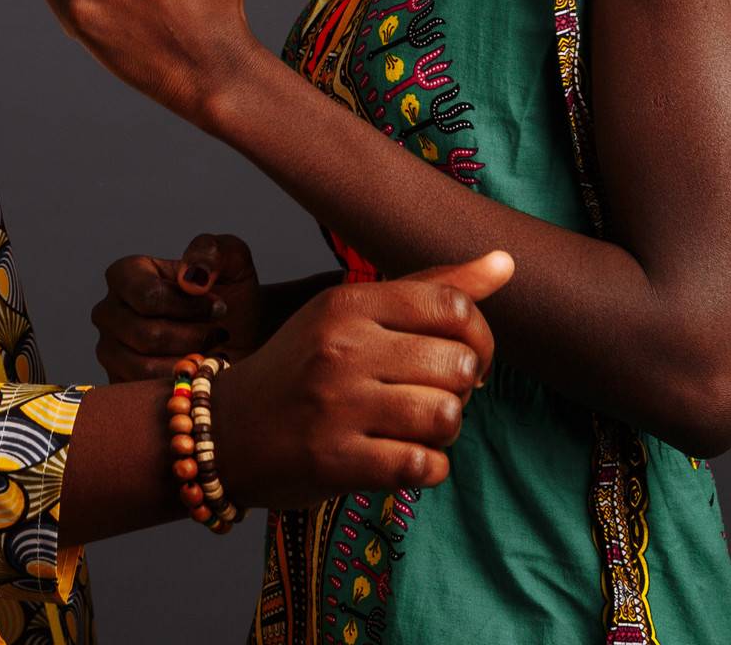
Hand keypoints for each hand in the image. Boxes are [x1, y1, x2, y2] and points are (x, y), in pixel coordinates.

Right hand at [94, 234, 267, 380]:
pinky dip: (179, 386)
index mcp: (126, 274)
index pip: (147, 296)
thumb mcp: (232, 261)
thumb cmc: (231, 295)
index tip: (219, 307)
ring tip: (209, 353)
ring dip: (188, 363)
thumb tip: (191, 277)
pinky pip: (143, 392)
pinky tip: (198, 373)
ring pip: (144, 367)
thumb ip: (212, 252)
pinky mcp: (119, 382)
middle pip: (147, 334)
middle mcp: (109, 311)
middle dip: (193, 338)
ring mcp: (109, 349)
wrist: (242, 336)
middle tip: (217, 334)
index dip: (189, 307)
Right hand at [212, 252, 512, 509]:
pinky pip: (424, 466)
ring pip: (447, 416)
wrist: (225, 430)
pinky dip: (426, 468)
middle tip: (429, 395)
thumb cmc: (300, 368)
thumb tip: (505, 262)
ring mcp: (336, 406)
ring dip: (443, 430)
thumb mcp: (350, 312)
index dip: (480, 336)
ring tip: (414, 427)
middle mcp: (341, 348)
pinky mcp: (335, 461)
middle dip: (459, 388)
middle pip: (457, 364)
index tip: (465, 356)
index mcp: (346, 302)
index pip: (453, 305)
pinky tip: (400, 457)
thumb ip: (429, 287)